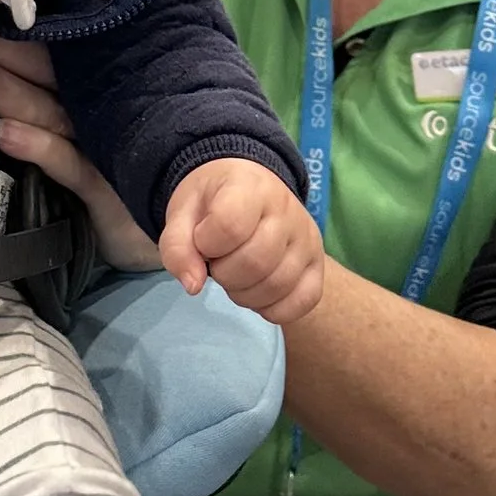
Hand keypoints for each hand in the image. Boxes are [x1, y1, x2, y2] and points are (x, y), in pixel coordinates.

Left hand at [0, 24, 158, 274]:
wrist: (183, 227)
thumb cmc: (123, 171)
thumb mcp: (87, 126)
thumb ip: (49, 91)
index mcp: (89, 86)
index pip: (44, 48)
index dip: (5, 27)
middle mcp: (96, 107)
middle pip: (38, 69)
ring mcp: (102, 145)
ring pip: (43, 109)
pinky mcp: (107, 188)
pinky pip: (68, 164)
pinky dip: (37, 147)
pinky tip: (3, 134)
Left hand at [160, 160, 326, 327]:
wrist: (248, 186)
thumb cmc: (212, 201)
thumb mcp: (182, 212)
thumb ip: (177, 247)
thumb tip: (193, 286)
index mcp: (249, 187)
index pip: (229, 227)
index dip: (206, 244)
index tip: (202, 239)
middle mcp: (287, 210)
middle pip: (255, 263)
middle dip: (224, 274)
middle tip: (218, 262)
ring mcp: (307, 237)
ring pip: (278, 286)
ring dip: (245, 294)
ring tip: (236, 274)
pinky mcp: (318, 263)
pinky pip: (304, 301)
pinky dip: (274, 309)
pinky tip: (258, 293)